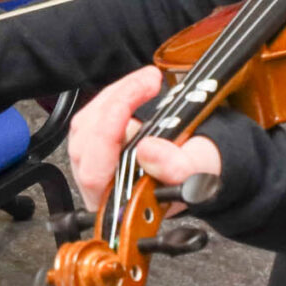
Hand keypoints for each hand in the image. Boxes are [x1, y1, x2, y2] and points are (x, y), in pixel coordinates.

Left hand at [69, 65, 221, 215]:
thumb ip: (177, 168)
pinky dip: (116, 93)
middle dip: (117, 104)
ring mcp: (93, 162)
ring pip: (87, 121)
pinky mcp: (96, 140)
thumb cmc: (195, 174)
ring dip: (117, 94)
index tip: (130, 110)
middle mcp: (98, 186)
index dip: (106, 139)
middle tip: (150, 83)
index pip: (94, 174)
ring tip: (149, 81)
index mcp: (118, 204)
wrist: (198, 163)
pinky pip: (94, 112)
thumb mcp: (199, 172)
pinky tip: (138, 86)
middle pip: (85, 141)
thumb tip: (147, 151)